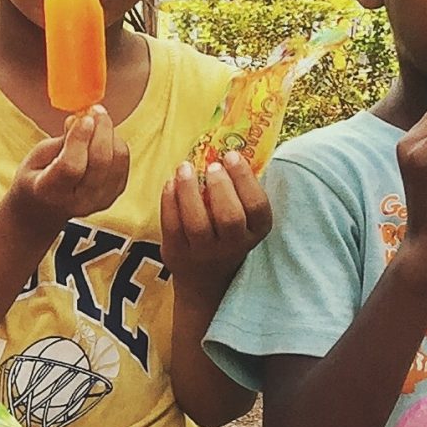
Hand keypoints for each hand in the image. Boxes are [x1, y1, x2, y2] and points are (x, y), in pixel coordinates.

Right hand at [9, 107, 128, 234]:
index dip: (80, 139)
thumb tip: (83, 119)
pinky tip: (101, 137)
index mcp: (50, 192)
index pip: (71, 166)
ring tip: (96, 121)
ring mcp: (99, 200)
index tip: (84, 117)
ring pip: (117, 159)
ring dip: (110, 134)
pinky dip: (115, 143)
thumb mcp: (37, 156)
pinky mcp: (114, 193)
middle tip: (95, 110)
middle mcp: (78, 201)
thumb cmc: (38, 175)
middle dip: (101, 129)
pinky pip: (123, 161)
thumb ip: (61, 140)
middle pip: (100, 162)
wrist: (45, 207)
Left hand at [161, 151, 273, 291]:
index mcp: (255, 232)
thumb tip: (230, 145)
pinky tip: (170, 183)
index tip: (231, 155)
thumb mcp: (243, 219)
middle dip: (220, 186)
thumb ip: (239, 190)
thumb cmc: (226, 235)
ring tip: (184, 167)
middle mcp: (233, 246)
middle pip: (229, 217)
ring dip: (190, 191)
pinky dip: (169, 201)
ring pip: (197, 223)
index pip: (257, 207)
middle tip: (211, 164)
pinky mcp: (177, 254)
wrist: (206, 281)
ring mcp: (204, 253)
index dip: (245, 179)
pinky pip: (172, 226)